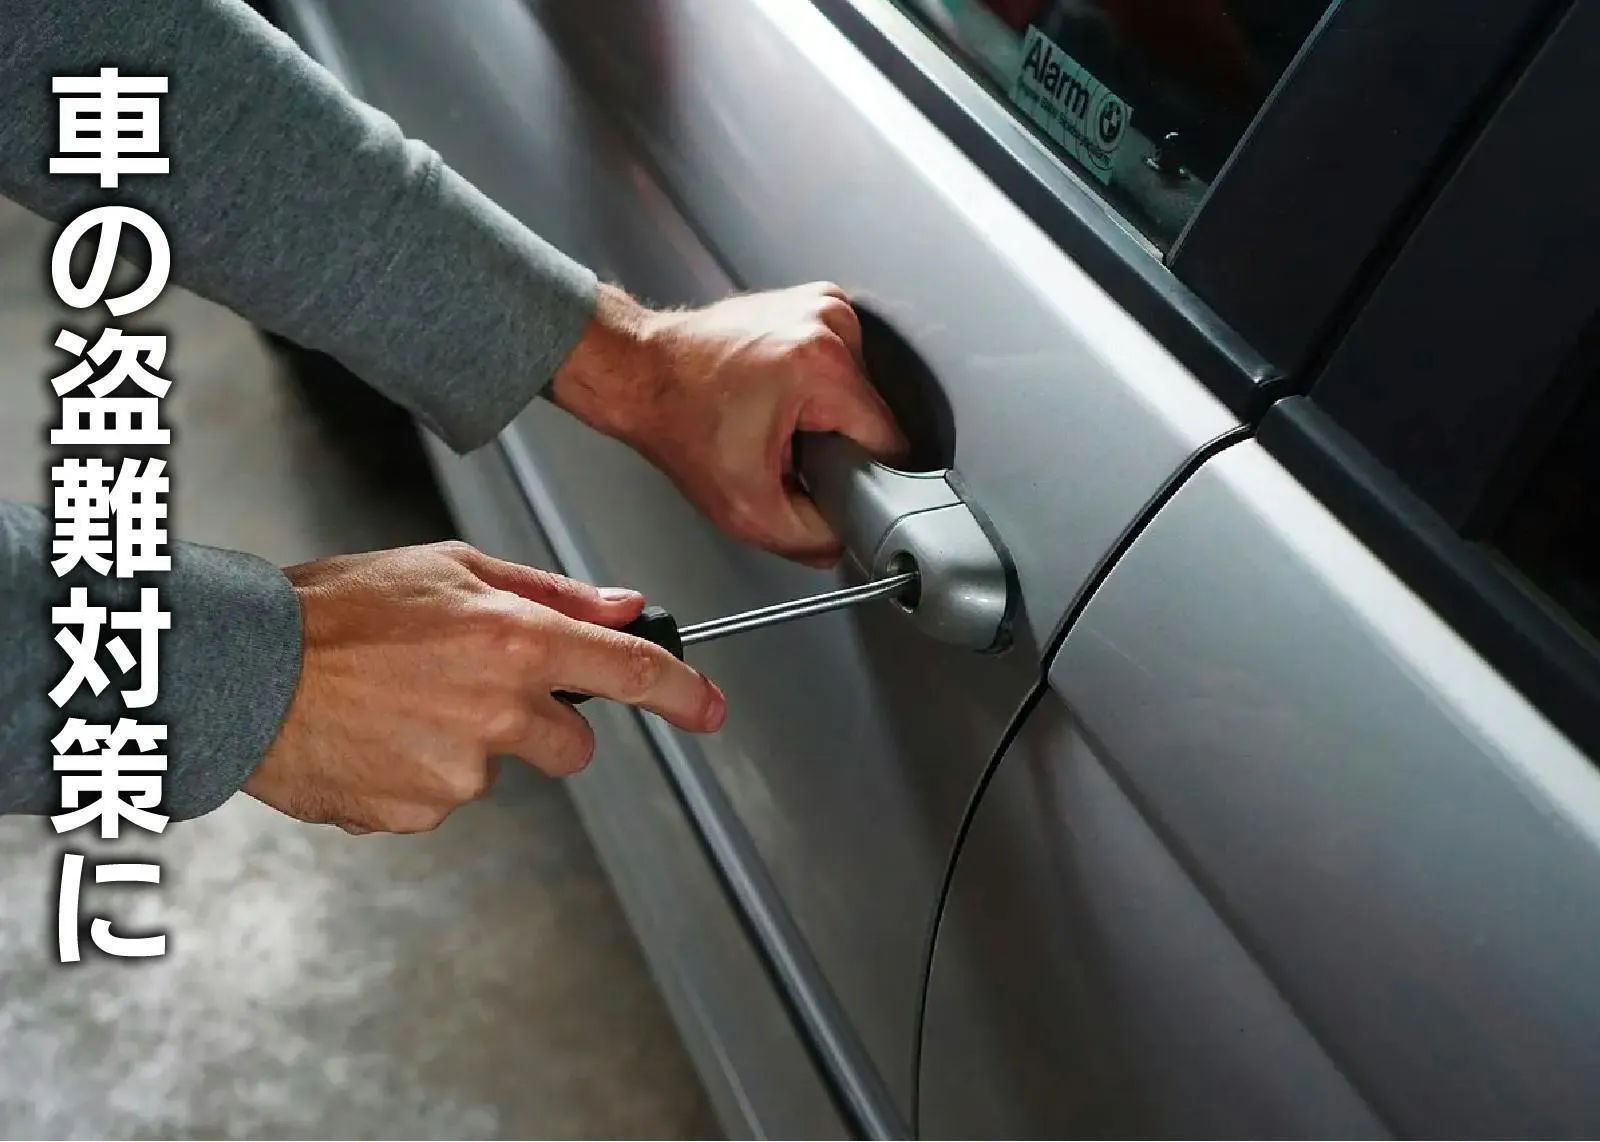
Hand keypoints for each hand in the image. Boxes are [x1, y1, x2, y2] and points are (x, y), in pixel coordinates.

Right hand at [245, 541, 725, 834]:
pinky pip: (443, 798)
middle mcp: (497, 710)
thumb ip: (549, 592)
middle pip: (572, 745)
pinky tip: (377, 736)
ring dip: (467, 744)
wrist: (241, 672)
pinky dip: (419, 773)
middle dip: (543, 725)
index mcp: (513, 640)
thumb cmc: (335, 609)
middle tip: (474, 688)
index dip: (682, 694)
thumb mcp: (449, 567)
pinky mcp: (419, 813)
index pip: (629, 674)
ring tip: (399, 702)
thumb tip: (623, 608)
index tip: (708, 708)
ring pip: (498, 770)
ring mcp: (459, 772)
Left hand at [550, 281, 908, 567]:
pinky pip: (841, 365)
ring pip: (859, 391)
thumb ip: (809, 539)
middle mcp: (830, 323)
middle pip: (872, 415)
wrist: (640, 373)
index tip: (828, 481)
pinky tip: (779, 396)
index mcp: (822, 366)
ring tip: (778, 420)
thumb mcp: (746, 507)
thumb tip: (844, 540)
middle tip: (787, 451)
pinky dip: (818, 388)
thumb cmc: (678, 421)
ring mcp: (822, 305)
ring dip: (828, 415)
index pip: (890, 440)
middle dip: (838, 443)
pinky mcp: (813, 302)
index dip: (864, 475)